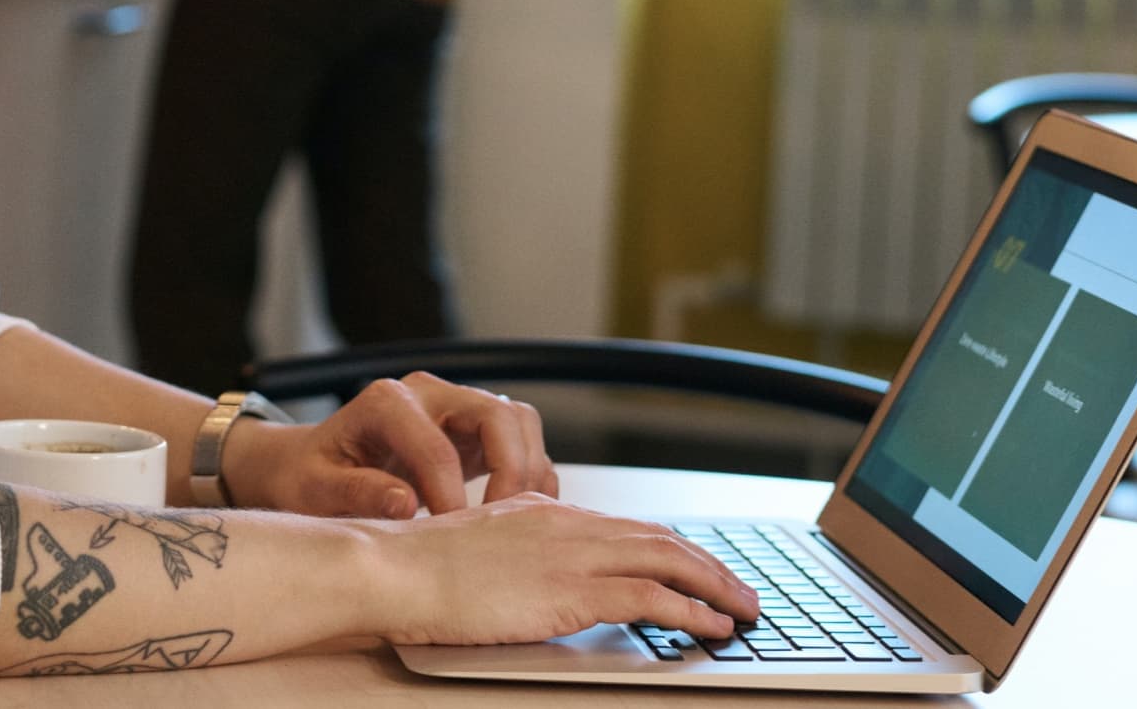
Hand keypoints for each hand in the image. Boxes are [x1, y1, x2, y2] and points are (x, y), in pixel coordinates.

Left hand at [223, 372, 558, 519]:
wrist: (310, 463)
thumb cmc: (310, 475)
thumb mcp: (315, 488)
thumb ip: (356, 493)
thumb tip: (404, 504)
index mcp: (386, 402)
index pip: (436, 446)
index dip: (450, 495)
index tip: (453, 538)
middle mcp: (428, 394)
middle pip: (498, 415)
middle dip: (511, 471)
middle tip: (503, 526)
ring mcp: (456, 408)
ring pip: (519, 422)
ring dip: (528, 471)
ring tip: (514, 524)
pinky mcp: (473, 431)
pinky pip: (522, 442)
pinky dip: (531, 477)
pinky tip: (517, 517)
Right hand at [380, 493, 760, 646]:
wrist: (392, 566)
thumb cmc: (418, 567)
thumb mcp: (477, 550)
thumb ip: (517, 556)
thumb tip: (538, 580)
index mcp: (542, 512)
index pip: (626, 527)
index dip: (671, 549)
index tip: (699, 569)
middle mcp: (564, 524)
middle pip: (658, 538)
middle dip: (708, 566)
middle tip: (742, 592)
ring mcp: (569, 555)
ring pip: (666, 561)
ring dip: (714, 586)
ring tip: (744, 610)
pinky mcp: (567, 590)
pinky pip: (648, 598)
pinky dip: (689, 609)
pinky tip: (711, 625)